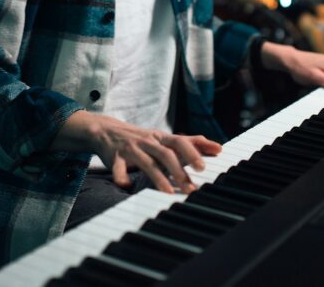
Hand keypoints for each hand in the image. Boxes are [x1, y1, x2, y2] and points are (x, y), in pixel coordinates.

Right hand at [52, 111, 221, 193]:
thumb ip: (190, 143)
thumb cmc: (142, 138)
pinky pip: (117, 168)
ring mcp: (131, 149)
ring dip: (158, 178)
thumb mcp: (165, 138)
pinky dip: (122, 177)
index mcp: (161, 137)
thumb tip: (218, 147)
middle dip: (179, 169)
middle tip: (190, 187)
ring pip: (146, 162)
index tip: (204, 167)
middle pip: (165, 153)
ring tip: (169, 193)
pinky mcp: (114, 157)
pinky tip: (127, 186)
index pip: (180, 141)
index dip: (192, 153)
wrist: (106, 130)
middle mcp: (147, 141)